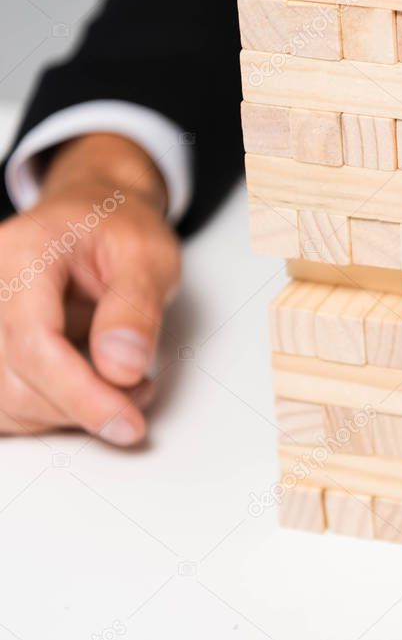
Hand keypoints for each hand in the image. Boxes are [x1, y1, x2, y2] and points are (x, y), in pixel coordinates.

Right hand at [0, 134, 180, 444]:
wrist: (94, 216)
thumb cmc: (120, 229)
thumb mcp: (150, 256)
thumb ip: (135, 308)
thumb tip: (122, 367)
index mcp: (22, 254)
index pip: (33, 342)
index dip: (80, 394)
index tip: (126, 423)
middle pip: (14, 380)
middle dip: (83, 406)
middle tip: (140, 395)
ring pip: (6, 402)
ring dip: (68, 413)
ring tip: (125, 385)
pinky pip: (6, 402)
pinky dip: (50, 411)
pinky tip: (90, 389)